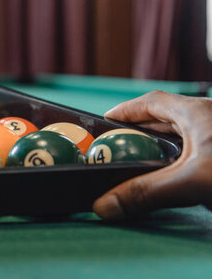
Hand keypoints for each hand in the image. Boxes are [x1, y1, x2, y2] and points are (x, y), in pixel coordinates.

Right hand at [93, 91, 211, 219]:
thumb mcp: (191, 181)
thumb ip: (147, 192)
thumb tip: (104, 204)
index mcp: (197, 112)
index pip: (152, 101)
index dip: (125, 110)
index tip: (105, 121)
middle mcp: (208, 119)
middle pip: (165, 119)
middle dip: (139, 132)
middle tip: (117, 146)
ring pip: (183, 136)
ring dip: (159, 148)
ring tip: (139, 162)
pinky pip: (195, 152)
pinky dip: (178, 162)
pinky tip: (173, 178)